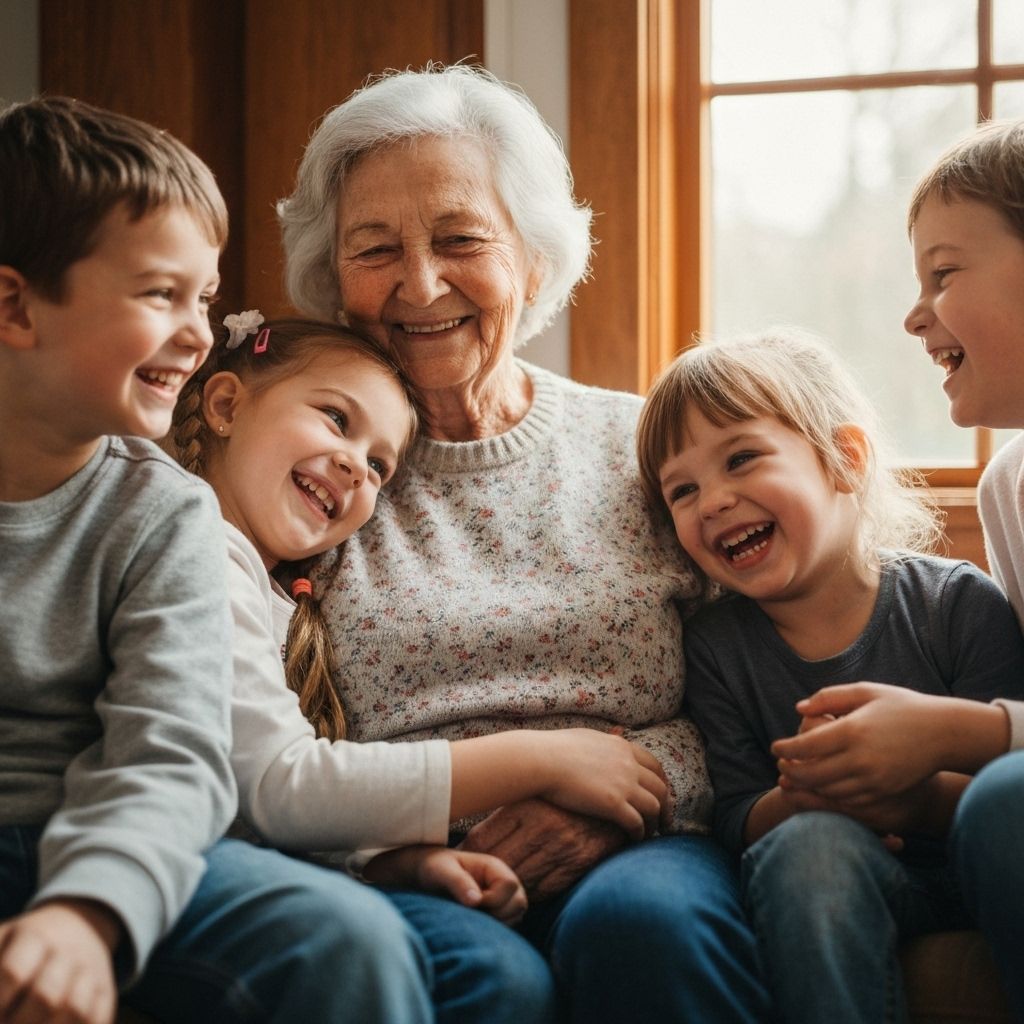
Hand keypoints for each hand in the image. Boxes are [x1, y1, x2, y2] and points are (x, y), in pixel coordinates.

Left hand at [0, 899, 119, 1023]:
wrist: (77, 925)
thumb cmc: (20, 947)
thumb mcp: (1, 942)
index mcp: (32, 935)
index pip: (12, 972)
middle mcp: (67, 950)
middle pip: (45, 996)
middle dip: (18, 1023)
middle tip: (7, 1023)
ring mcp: (90, 971)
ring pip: (75, 1010)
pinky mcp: (106, 991)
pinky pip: (97, 1019)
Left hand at [364, 846, 527, 924]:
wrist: (426, 878)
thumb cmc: (434, 869)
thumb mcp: (442, 871)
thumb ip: (458, 883)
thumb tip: (476, 901)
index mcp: (494, 867)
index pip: (510, 886)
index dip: (493, 899)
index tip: (471, 904)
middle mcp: (503, 882)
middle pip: (519, 903)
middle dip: (497, 914)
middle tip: (471, 915)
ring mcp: (504, 898)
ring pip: (516, 917)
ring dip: (496, 924)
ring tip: (471, 919)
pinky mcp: (499, 913)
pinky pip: (509, 927)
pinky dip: (495, 931)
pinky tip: (474, 926)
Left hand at [459, 799, 625, 901]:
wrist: (613, 804)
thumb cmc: (564, 800)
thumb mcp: (534, 798)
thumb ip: (504, 817)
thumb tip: (466, 844)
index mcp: (525, 805)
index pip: (481, 839)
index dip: (464, 855)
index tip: (454, 863)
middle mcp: (541, 826)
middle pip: (496, 863)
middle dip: (479, 877)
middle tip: (467, 884)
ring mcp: (560, 847)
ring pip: (517, 880)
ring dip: (502, 890)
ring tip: (489, 893)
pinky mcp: (577, 865)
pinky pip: (542, 891)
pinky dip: (528, 895)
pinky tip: (519, 894)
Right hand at [537, 730, 668, 839]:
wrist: (541, 759)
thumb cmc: (554, 748)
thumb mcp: (587, 737)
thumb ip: (604, 742)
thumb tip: (614, 738)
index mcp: (622, 747)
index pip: (654, 765)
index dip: (661, 782)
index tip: (661, 795)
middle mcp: (628, 764)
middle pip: (660, 787)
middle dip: (666, 805)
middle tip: (664, 820)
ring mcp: (623, 784)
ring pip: (655, 806)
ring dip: (656, 822)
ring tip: (651, 833)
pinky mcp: (614, 804)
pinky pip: (637, 822)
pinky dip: (640, 833)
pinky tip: (634, 839)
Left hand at [773, 683, 950, 802]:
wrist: (945, 733)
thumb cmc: (902, 706)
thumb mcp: (866, 691)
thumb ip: (829, 697)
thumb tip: (799, 708)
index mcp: (853, 730)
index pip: (807, 745)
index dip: (786, 749)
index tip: (775, 747)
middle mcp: (861, 759)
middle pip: (812, 774)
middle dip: (791, 771)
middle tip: (780, 766)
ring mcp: (873, 780)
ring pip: (827, 791)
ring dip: (806, 786)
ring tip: (793, 778)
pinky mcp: (884, 793)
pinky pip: (847, 801)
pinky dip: (828, 797)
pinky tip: (820, 788)